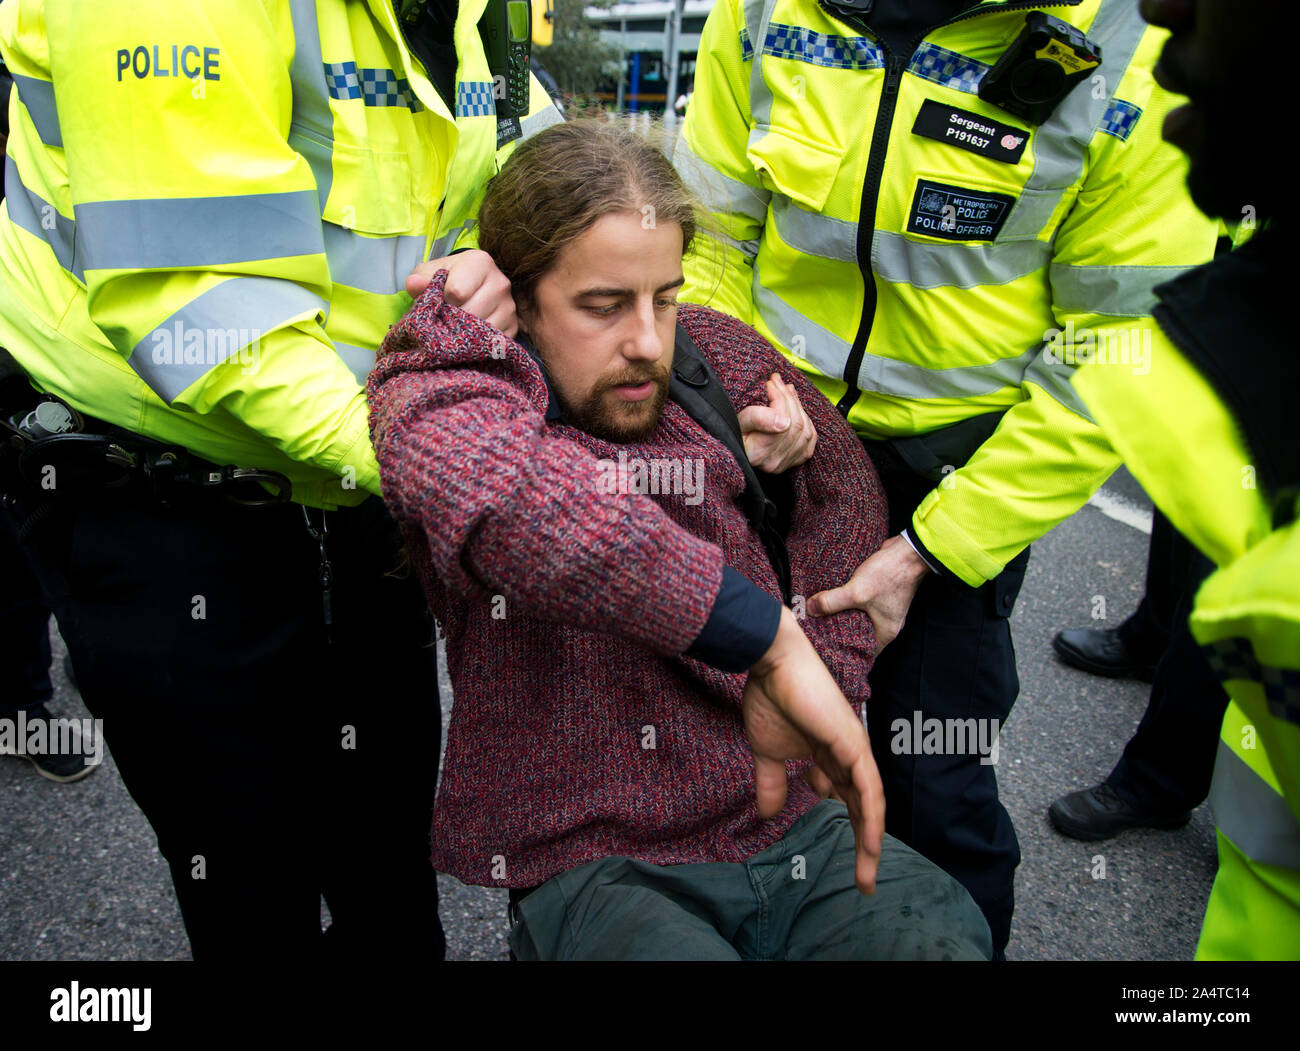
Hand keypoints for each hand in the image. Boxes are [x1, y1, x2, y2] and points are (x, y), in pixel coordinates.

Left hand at [407, 249, 517, 336]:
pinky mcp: (513, 327)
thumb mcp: (428, 273)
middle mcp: (501, 283)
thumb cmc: (445, 279)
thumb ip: (420, 279)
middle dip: (452, 321)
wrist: (467, 287)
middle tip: (443, 320)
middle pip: (471, 313)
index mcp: (480, 262)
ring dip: (464, 335)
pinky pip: (492, 344)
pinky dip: (476, 346)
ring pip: (483, 332)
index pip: (457, 292)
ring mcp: (509, 307)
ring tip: (455, 327)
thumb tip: (414, 285)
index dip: (441, 303)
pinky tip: (467, 337)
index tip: (439, 302)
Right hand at [738, 373, 816, 472]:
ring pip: (805, 430)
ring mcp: (786, 463)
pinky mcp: (796, 460)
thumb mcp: (738, 421)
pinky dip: (807, 420)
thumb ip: (756, 418)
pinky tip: (795, 409)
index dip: (778, 397)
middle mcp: (774, 462)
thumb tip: (784, 420)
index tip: (769, 383)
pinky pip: (811, 438)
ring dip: (798, 406)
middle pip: (795, 424)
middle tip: (778, 382)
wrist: (737, 446)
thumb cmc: (733, 432)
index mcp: (757, 454)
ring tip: (786, 391)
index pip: (781, 421)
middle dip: (788, 397)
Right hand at [744, 607, 884, 894]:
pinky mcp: (853, 746)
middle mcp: (848, 755)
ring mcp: (854, 751)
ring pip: (870, 806)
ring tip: (867, 877)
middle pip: (862, 808)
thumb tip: (768, 813)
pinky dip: (872, 819)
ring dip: (870, 843)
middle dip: (864, 845)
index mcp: (829, 755)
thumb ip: (771, 781)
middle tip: (863, 882)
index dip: (847, 825)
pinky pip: (869, 791)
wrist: (772, 663)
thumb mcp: (767, 752)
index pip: (846, 797)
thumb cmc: (770, 697)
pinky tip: (871, 844)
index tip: (844, 854)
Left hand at [807, 534, 930, 651]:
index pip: (864, 652)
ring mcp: (884, 608)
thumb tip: (809, 609)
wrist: (908, 551)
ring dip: (844, 614)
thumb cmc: (889, 575)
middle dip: (840, 631)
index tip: (826, 648)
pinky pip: (862, 603)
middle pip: (859, 633)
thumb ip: (831, 602)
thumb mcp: (856, 592)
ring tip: (823, 614)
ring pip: (859, 617)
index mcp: (885, 632)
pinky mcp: (880, 594)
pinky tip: (835, 597)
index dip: (845, 651)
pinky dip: (850, 601)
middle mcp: (886, 623)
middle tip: (819, 630)